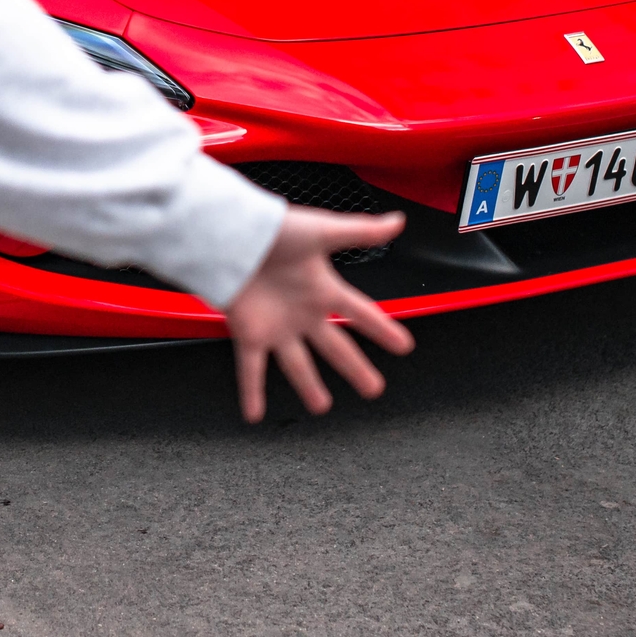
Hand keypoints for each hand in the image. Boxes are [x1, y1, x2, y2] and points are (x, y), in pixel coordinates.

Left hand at [222, 205, 414, 422]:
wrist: (232, 234)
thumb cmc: (275, 228)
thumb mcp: (323, 231)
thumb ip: (361, 231)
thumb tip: (397, 221)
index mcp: (322, 289)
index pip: (360, 313)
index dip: (382, 329)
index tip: (404, 346)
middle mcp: (303, 313)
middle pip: (335, 347)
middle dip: (355, 369)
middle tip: (373, 389)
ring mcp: (277, 327)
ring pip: (297, 364)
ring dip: (308, 386)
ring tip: (320, 407)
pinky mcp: (250, 334)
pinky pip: (251, 370)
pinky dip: (251, 393)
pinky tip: (253, 415)